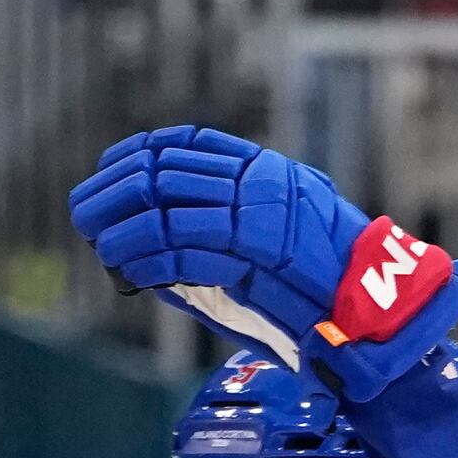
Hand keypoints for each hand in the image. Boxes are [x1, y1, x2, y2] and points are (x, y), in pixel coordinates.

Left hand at [67, 125, 457, 400]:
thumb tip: (150, 239)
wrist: (373, 315)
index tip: (106, 170)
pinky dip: (147, 258)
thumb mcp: (268, 242)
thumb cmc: (318, 289)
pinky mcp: (255, 252)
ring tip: (100, 244)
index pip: (188, 143)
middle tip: (84, 212)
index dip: (139, 153)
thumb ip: (220, 233)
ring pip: (168, 207)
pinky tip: (125, 269)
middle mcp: (260, 183)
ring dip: (124, 228)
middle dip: (117, 191)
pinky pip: (183, 249)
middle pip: (167, 171)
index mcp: (264, 171)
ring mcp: (259, 213)